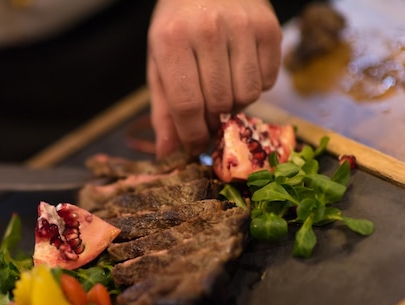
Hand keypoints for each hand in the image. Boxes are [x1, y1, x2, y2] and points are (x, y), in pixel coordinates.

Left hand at [147, 0, 281, 157]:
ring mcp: (243, 25)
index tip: (194, 145)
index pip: (187, 105)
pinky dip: (255, 87)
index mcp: (172, 40)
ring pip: (247, 95)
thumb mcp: (159, 64)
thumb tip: (168, 154)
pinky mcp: (270, 26)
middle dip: (213, 121)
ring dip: (235, 105)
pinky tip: (240, 73)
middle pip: (219, 103)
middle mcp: (208, 30)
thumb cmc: (177, 28)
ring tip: (223, 91)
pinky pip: (268, 80)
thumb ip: (163, 111)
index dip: (191, 134)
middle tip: (208, 116)